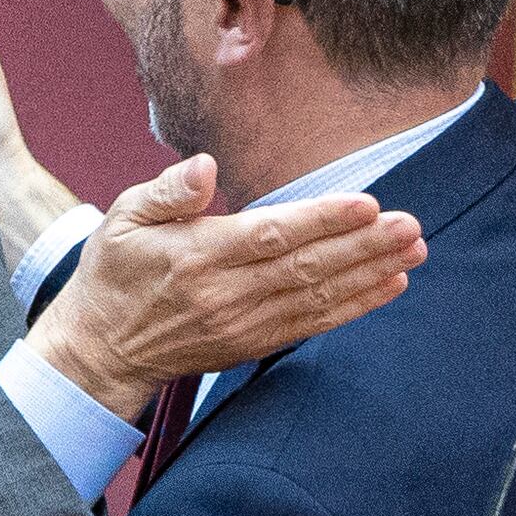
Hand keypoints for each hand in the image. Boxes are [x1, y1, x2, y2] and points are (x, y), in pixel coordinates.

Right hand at [23, 154, 425, 415]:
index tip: (367, 204)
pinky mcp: (254, 344)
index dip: (321, 220)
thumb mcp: (122, 219)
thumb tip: (206, 166)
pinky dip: (355, 306)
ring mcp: (244, 324)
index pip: (270, 235)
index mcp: (196, 256)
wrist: (101, 349)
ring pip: (318, 297)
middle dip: (363, 246)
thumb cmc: (115, 272)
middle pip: (306, 268)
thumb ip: (168, 191)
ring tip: (414, 250)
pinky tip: (390, 284)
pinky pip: (313, 324)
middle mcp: (226, 294)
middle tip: (410, 226)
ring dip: (370, 274)